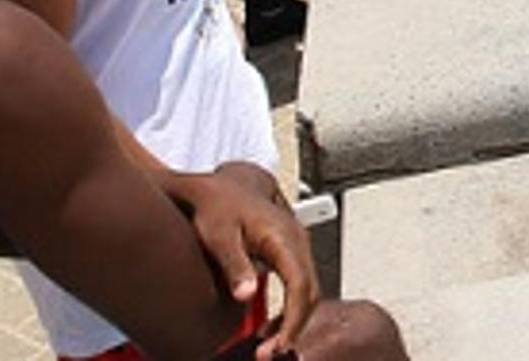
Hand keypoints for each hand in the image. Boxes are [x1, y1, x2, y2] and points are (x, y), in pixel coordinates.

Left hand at [169, 165, 317, 358]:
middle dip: (294, 328)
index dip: (293, 319)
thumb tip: (246, 294)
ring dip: (293, 322)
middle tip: (268, 354)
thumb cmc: (219, 204)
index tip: (279, 345)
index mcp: (283, 237)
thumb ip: (234, 263)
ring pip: (308, 291)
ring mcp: (297, 246)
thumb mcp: (218, 233)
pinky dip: (291, 311)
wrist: (222, 184)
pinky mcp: (290, 253)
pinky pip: (300, 286)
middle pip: (310, 293)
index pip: (300, 285)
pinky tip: (272, 329)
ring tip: (269, 348)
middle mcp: (297, 241)